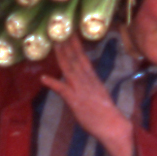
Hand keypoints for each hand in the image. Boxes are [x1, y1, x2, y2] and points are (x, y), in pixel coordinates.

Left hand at [43, 34, 135, 155]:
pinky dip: (53, 83)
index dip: (75, 44)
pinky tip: (44, 78)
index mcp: (92, 78)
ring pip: (70, 68)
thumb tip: (82, 78)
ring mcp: (81, 89)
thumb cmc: (106, 113)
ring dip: (61, 55)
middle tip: (59, 29)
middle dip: (67, 43)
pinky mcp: (76, 101)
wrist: (113, 126)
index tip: (69, 32)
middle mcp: (87, 80)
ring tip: (53, 43)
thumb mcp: (98, 93)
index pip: (83, 57)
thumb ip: (89, 84)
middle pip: (76, 58)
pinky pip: (63, 90)